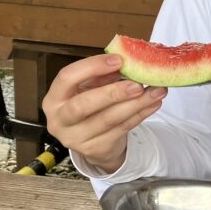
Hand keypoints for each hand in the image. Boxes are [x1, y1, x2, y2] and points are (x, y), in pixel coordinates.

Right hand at [41, 54, 166, 173]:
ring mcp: (76, 138)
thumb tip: (127, 61)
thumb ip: (103, 75)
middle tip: (137, 84)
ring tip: (157, 91)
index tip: (119, 60)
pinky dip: (140, 114)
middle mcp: (59, 120)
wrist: (93, 141)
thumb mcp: (90, 88)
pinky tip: (153, 103)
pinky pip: (122, 129)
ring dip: (136, 104)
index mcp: (54, 98)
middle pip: (83, 105)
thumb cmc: (90, 105)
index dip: (92, 67)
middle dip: (113, 93)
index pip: (66, 78)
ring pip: (108, 120)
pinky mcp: (95, 149)